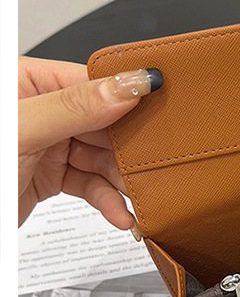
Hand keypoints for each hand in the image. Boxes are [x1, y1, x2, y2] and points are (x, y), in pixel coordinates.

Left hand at [18, 56, 161, 228]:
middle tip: (153, 165)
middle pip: (105, 123)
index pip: (94, 82)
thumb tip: (127, 85)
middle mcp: (41, 110)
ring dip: (121, 182)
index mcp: (28, 82)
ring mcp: (47, 144)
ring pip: (102, 158)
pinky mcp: (49, 176)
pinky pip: (90, 184)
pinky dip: (107, 201)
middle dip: (129, 149)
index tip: (162, 110)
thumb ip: (76, 107)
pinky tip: (120, 214)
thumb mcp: (21, 132)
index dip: (129, 97)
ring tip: (138, 198)